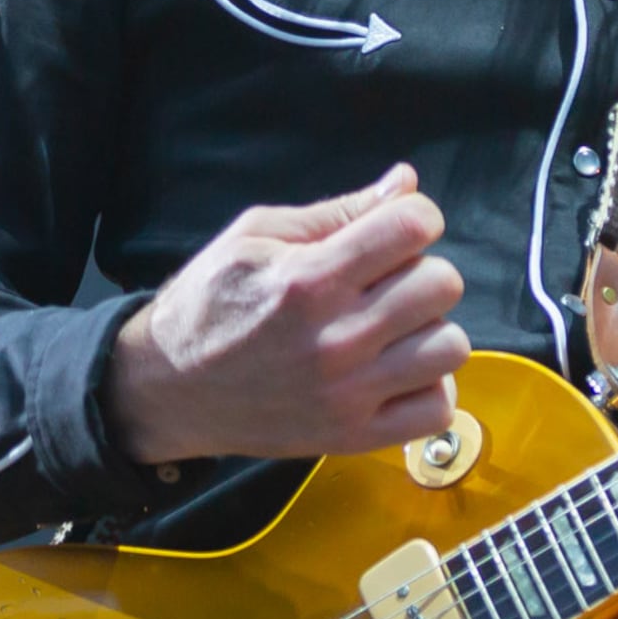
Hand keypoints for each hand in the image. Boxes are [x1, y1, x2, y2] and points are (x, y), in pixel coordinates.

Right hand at [107, 164, 470, 466]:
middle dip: (421, 271)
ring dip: (428, 330)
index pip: (413, 227)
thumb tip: (406, 182)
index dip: (413, 218)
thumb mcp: (255, 237)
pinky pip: (436, 410)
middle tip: (387, 284)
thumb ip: (336, 211)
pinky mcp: (352, 436)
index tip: (394, 232)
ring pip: (449, 346)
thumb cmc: (209, 304)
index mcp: (310, 279)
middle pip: (442, 284)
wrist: (168, 389)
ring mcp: (348, 393)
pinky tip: (397, 372)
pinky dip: (428, 388)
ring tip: (393, 330)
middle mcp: (335, 338)